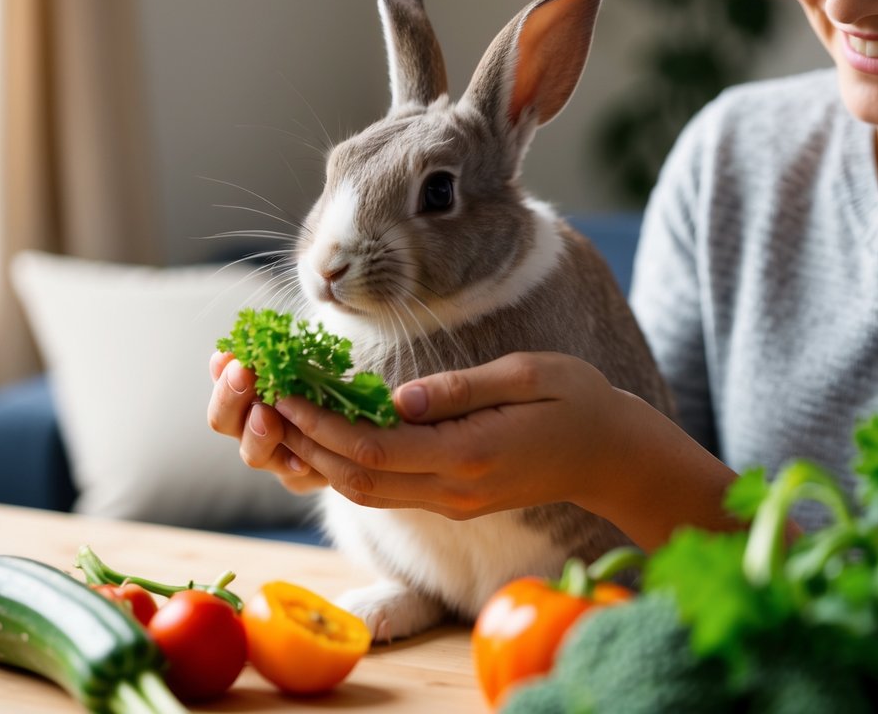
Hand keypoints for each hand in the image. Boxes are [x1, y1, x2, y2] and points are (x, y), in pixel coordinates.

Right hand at [207, 350, 326, 493]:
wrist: (365, 416)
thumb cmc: (331, 377)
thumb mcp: (309, 360)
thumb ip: (279, 353)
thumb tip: (248, 336)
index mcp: (247, 395)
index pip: (221, 385)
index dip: (221, 373)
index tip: (229, 356)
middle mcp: (252, 427)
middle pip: (222, 420)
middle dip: (230, 396)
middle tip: (244, 375)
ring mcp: (274, 456)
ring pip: (251, 452)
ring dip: (257, 434)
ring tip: (268, 417)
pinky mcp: (300, 478)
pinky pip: (290, 478)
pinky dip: (293, 467)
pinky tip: (302, 460)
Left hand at [272, 352, 649, 520]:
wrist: (614, 458)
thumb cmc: (578, 401)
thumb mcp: (528, 375)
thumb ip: (461, 389)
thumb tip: (397, 398)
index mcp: (470, 455)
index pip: (374, 450)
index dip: (320, 425)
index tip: (282, 392)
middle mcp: (454, 490)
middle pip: (356, 479)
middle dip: (304, 444)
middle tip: (263, 403)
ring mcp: (452, 502)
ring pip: (367, 492)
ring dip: (319, 459)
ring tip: (282, 418)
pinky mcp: (454, 501)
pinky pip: (388, 489)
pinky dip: (349, 465)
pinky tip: (329, 433)